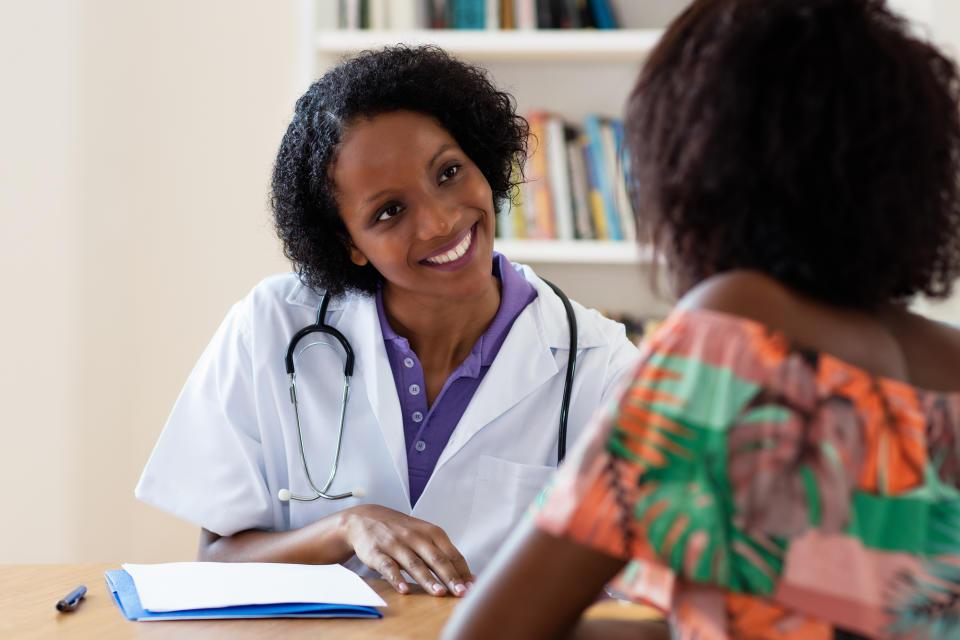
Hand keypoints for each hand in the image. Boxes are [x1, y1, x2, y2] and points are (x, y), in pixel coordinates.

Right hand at [340, 505, 474, 595]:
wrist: (366, 518)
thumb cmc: (402, 531)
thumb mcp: (425, 536)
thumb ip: (444, 554)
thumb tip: (468, 577)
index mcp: (432, 532)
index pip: (452, 554)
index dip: (463, 572)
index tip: (473, 588)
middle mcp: (416, 536)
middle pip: (437, 559)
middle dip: (451, 577)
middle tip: (462, 593)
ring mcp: (396, 544)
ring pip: (415, 564)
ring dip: (428, 579)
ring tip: (439, 593)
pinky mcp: (377, 552)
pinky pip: (388, 566)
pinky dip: (397, 578)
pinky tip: (404, 590)